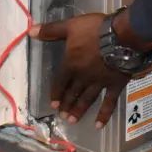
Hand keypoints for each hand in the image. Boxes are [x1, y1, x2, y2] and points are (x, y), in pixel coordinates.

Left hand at [30, 13, 132, 127]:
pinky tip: (99, 125)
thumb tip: (30, 32)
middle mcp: (82, 78)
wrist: (121, 37)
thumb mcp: (70, 26)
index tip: (53, 105)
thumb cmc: (94, 30)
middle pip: (72, 93)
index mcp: (71, 65)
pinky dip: (104, 114)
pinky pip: (109, 102)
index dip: (56, 93)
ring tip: (72, 120)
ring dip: (79, 110)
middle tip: (61, 116)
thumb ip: (51, 30)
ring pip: (86, 100)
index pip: (60, 82)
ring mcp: (99, 84)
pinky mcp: (114, 86)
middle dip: (66, 104)